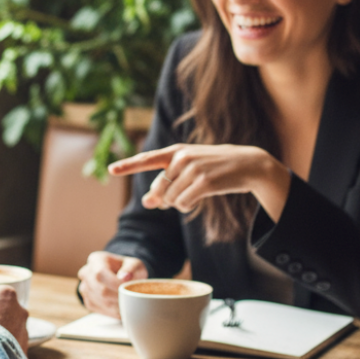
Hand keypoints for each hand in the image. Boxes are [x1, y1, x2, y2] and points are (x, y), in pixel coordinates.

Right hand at [77, 251, 147, 318]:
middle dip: (118, 297)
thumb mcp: (134, 264)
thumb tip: (125, 277)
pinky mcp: (87, 300)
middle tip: (132, 300)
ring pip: (99, 301)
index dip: (114, 284)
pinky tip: (121, 308)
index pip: (100, 273)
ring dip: (116, 306)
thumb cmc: (127, 269)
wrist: (120, 276)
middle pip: (100, 289)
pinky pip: (97, 309)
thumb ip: (132, 269)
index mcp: (96, 260)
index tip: (129, 289)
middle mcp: (86, 273)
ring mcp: (84, 287)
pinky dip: (111, 312)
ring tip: (129, 304)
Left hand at [108, 143, 291, 222]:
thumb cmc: (214, 168)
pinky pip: (184, 204)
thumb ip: (166, 182)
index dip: (127, 165)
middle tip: (173, 200)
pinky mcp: (205, 183)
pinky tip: (196, 200)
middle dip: (163, 200)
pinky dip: (187, 207)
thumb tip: (147, 202)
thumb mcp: (189, 170)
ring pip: (171, 199)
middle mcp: (182, 158)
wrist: (248, 165)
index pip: (146, 159)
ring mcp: (193, 169)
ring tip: (193, 194)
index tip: (110, 169)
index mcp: (175, 151)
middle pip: (159, 190)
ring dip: (178, 204)